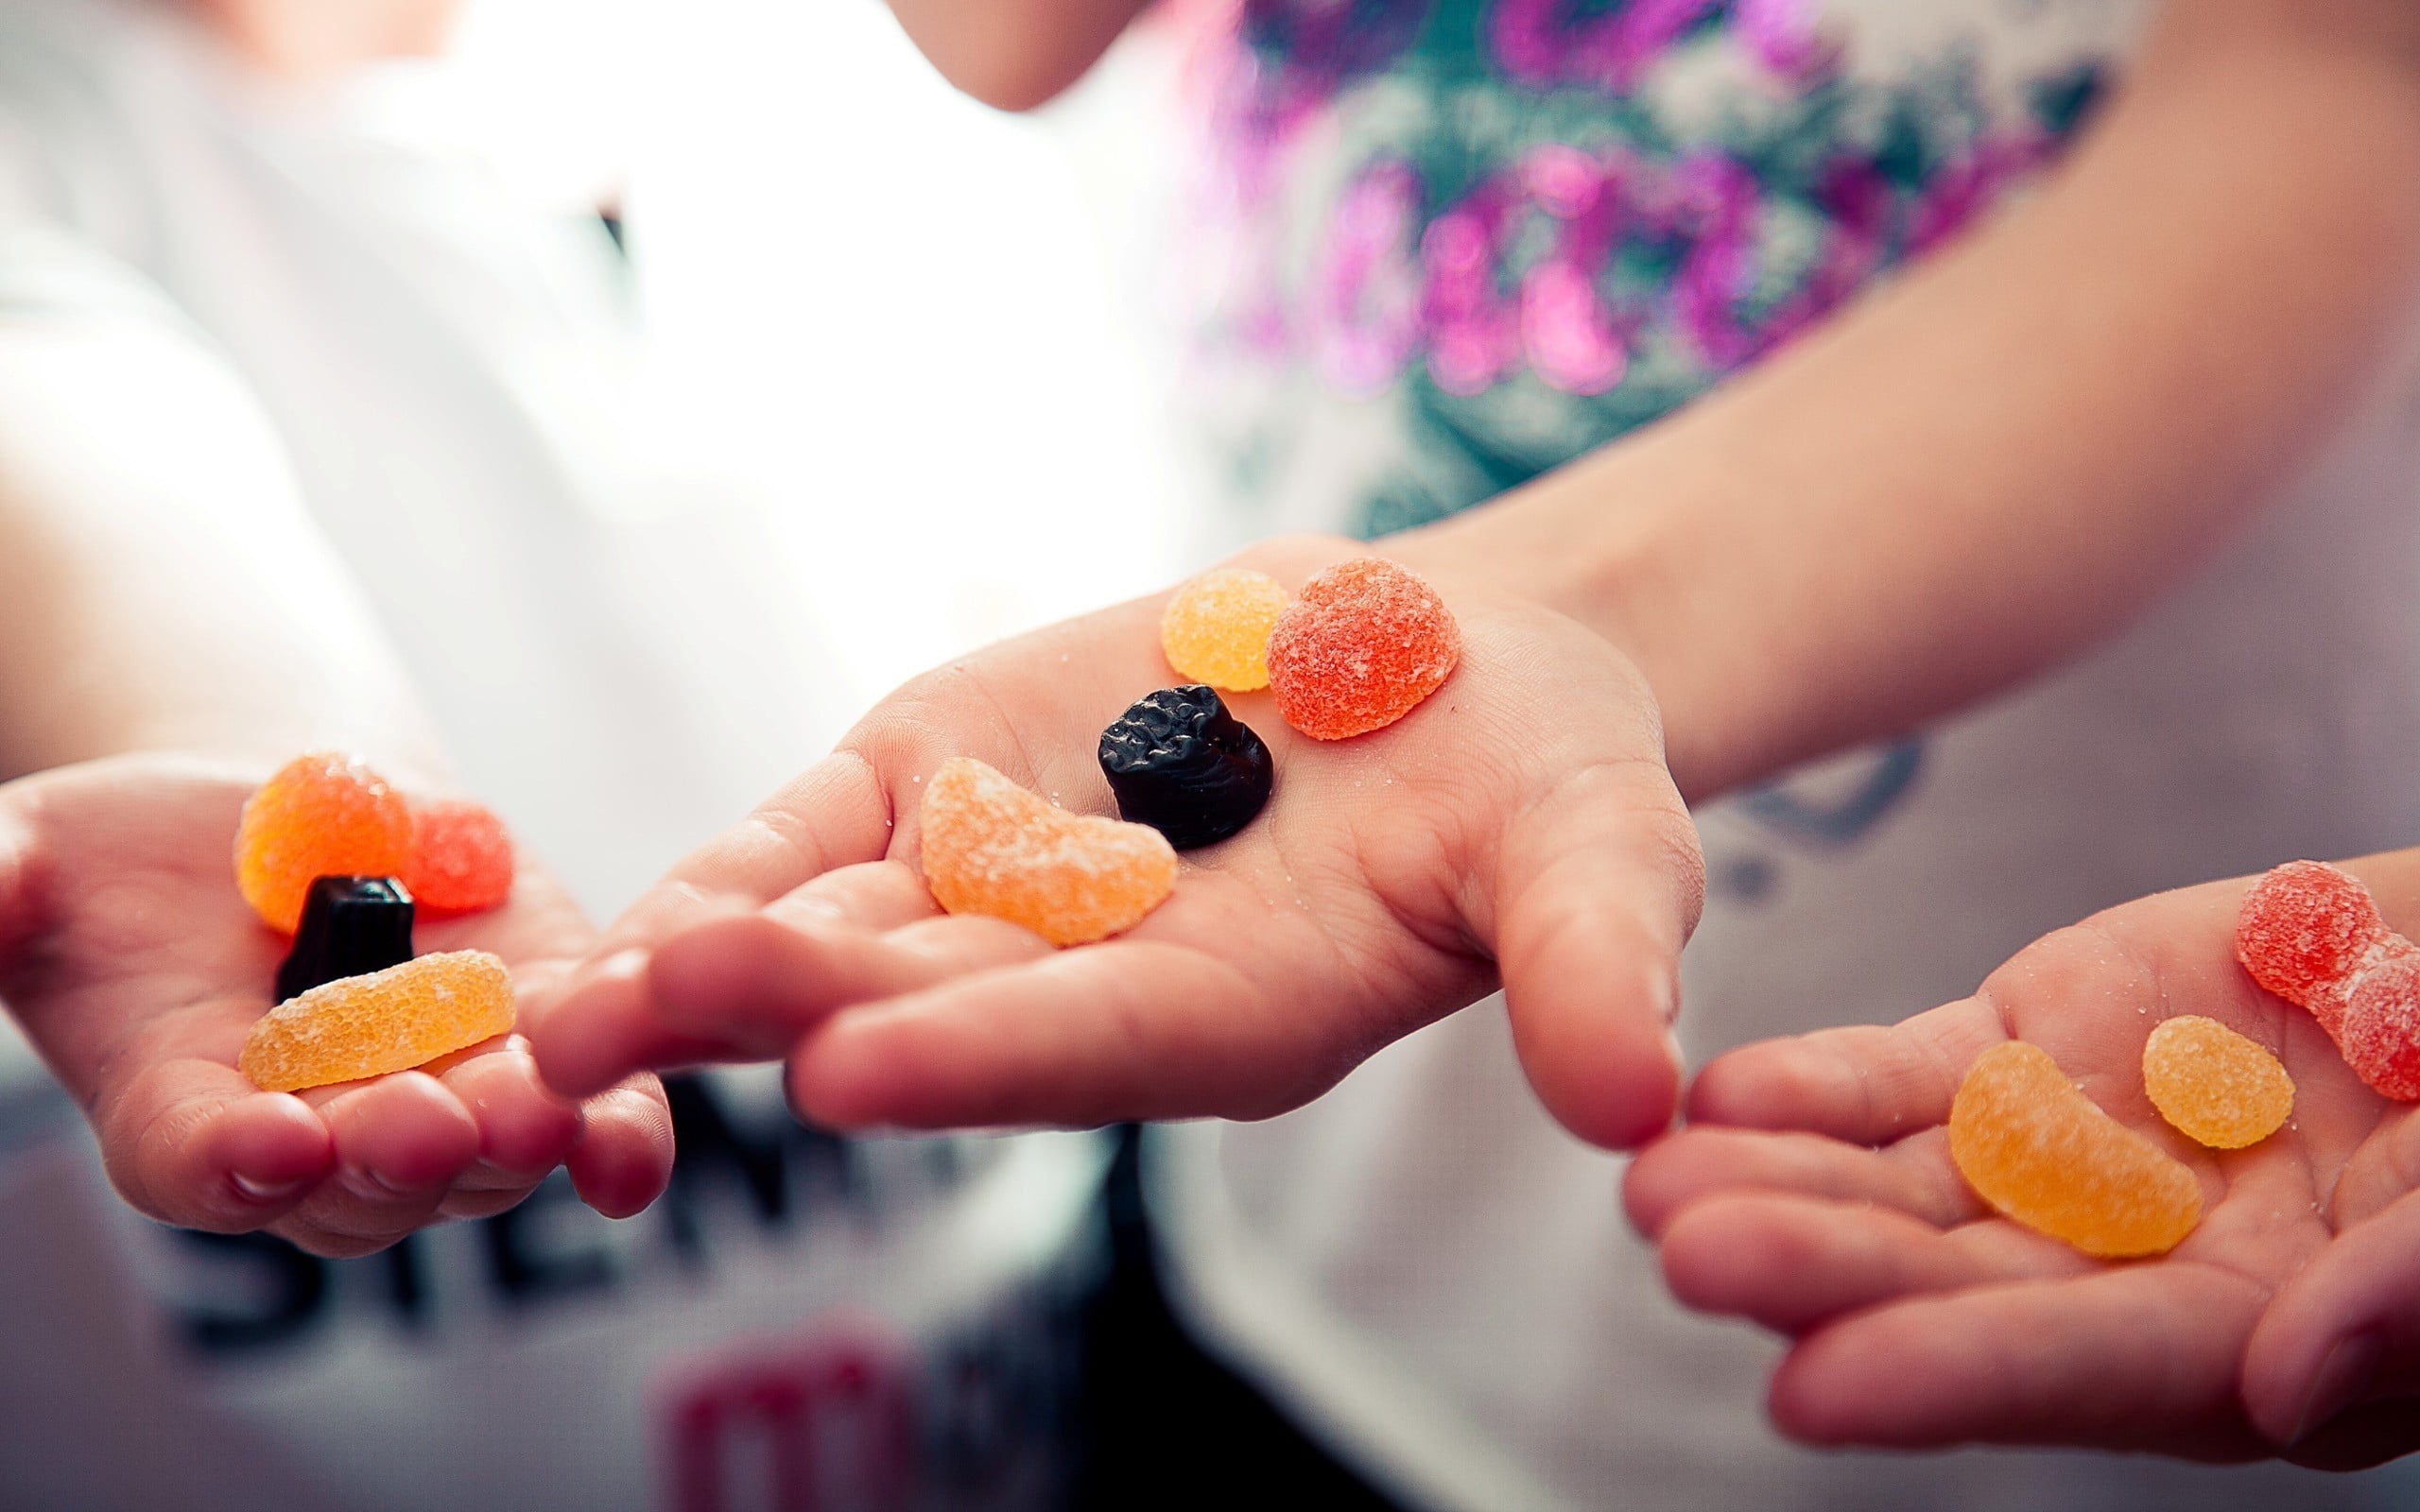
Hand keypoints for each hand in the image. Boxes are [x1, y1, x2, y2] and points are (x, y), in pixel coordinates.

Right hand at [0, 752, 672, 1256]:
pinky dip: (618, 1138)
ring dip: (510, 1142)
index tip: (269, 1142)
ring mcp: (441, 1101)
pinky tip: (630, 1152)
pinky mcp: (542, 1046)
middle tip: (422, 1126)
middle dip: (392, 1155)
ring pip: (480, 1160)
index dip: (233, 1161)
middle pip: (358, 1183)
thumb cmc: (128, 858)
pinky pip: (591, 1119)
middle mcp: (319, 1138)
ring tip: (535, 1110)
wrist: (282, 816)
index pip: (202, 1162)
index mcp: (183, 1114)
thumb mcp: (38, 859)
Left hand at [531, 535, 1703, 1147]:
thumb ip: (1591, 960)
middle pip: (933, 1002)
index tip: (864, 1065)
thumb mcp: (1595, 847)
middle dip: (798, 1007)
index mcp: (1237, 1013)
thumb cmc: (1538, 775)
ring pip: (843, 934)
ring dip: (711, 963)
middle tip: (653, 1013)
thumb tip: (1634, 1098)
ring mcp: (1003, 889)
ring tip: (572, 1002)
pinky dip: (732, 867)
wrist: (1438, 667)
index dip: (991, 1053)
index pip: (1103, 1046)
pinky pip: (823, 833)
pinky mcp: (945, 790)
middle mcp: (1094, 982)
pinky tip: (621, 914)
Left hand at [1625, 859, 2419, 1467]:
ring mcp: (2064, 1156)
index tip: (1809, 1386)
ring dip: (1780, 1184)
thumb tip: (2286, 1380)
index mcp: (2251, 1341)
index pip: (2084, 1369)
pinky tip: (1719, 1095)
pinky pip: (1903, 1079)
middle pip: (1953, 1283)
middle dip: (1820, 1272)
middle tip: (1687, 1253)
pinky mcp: (2024, 1052)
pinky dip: (1814, 1089)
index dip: (1953, 1376)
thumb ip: (2414, 1291)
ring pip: (1899, 1183)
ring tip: (1655, 1184)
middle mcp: (2126, 1270)